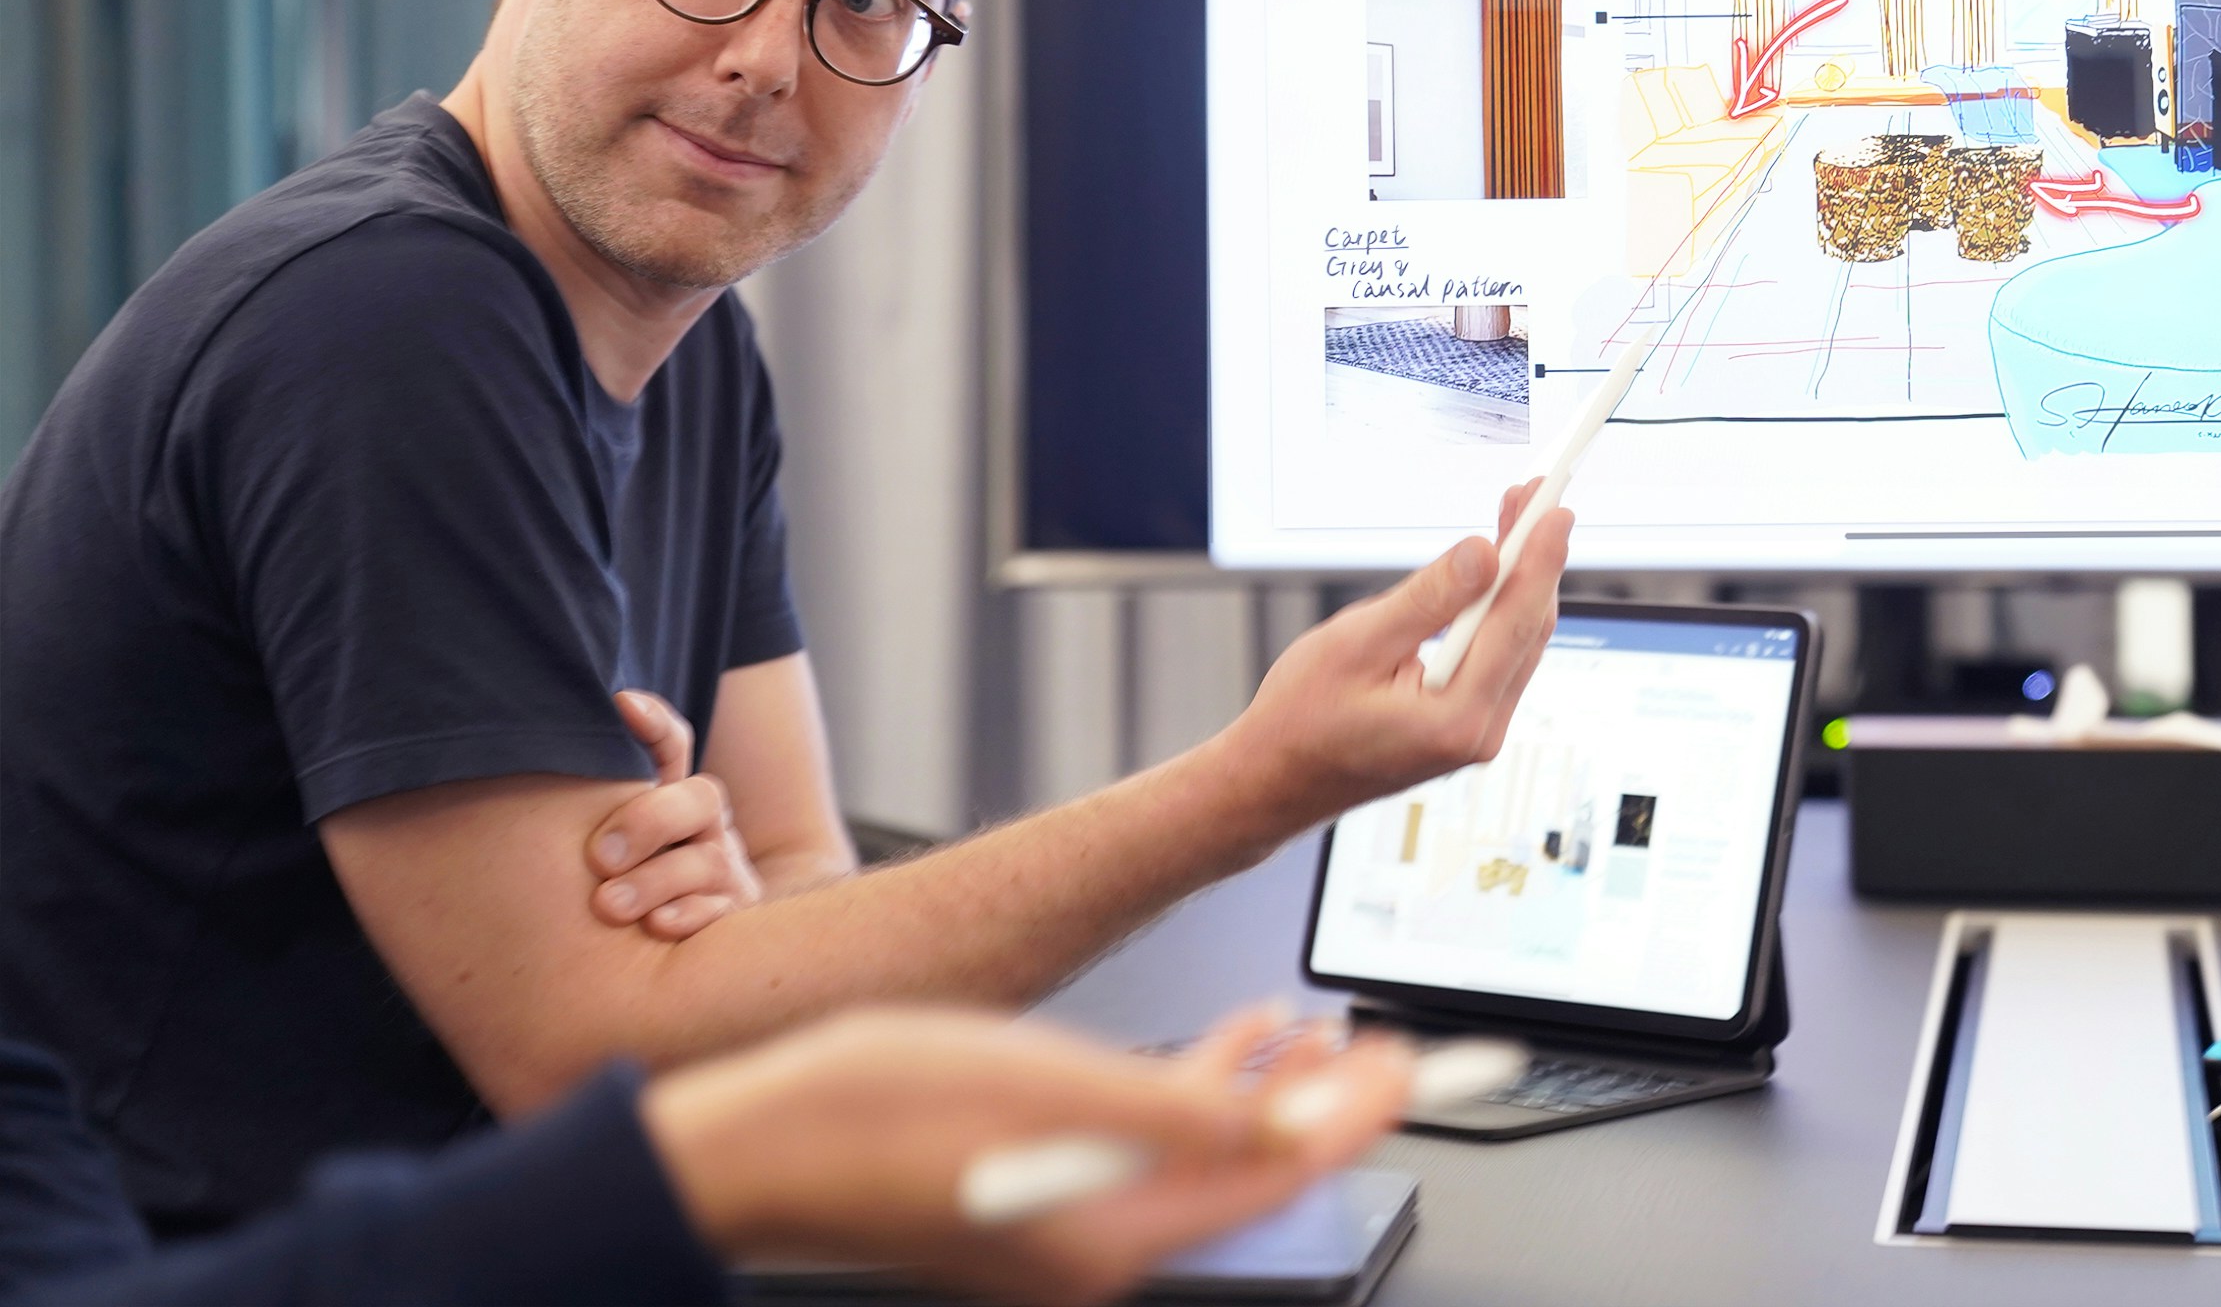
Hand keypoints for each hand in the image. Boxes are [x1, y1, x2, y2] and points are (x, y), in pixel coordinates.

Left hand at [587, 691, 762, 939]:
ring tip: (608, 905)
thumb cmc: (631, 878)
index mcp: (671, 796)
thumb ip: (583, 805)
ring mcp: (722, 869)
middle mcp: (704, 825)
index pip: (671, 745)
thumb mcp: (611, 834)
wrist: (702, 932)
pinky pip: (719, 911)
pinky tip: (655, 926)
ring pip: (706, 860)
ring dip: (653, 881)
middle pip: (699, 798)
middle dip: (649, 822)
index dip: (653, 723)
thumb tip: (514, 760)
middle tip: (599, 856)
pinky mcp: (731, 913)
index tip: (623, 704)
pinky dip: (687, 916)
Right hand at [641, 1003, 1411, 1305]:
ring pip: (1205, 1156)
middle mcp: (1099, 1244)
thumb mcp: (1048, 1085)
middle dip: (1325, 1107)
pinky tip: (1226, 1043)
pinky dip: (1198, 1093)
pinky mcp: (1042, 1192)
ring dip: (1266, 1091)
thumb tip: (1287, 1118)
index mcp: (1109, 1235)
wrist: (757, 1141)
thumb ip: (1177, 1106)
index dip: (1352, 1117)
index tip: (1408, 1064)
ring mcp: (1070, 1222)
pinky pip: (1150, 1150)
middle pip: (1250, 1173)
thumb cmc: (873, 1114)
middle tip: (1386, 1045)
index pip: (1271, 1176)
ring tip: (1317, 1031)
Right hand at [1216, 479, 1572, 833]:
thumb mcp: (1357, 644)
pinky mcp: (1464, 724)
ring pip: (1516, 643)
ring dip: (1517, 580)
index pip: (1515, 624)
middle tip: (1533, 499)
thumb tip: (1484, 554)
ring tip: (1515, 522)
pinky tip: (1491, 575)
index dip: (1540, 559)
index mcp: (1456, 719)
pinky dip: (1496, 610)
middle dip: (1533, 558)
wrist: (1274, 781)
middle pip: (1527, 630)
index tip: (1555, 510)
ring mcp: (1475, 733)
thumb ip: (1427, 599)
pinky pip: (1496, 658)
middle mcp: (1479, 733)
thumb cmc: (1301, 720)